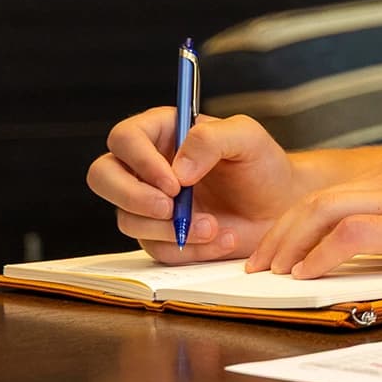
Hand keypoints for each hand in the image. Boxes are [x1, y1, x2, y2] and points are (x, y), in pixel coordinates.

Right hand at [87, 108, 300, 262]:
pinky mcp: (158, 236)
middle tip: (170, 208)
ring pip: (127, 219)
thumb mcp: (247, 139)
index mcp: (163, 132)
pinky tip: (221, 239)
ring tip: (214, 226)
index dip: (140, 160)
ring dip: (169, 228)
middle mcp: (146, 167)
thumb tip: (177, 170)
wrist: (278, 208)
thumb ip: (211, 139)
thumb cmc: (262, 166)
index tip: (174, 182)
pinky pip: (155, 249)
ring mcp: (148, 204)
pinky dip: (188, 249)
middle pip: (102, 176)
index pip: (125, 138)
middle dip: (132, 196)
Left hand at [245, 148, 381, 277]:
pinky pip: (346, 236)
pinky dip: (319, 254)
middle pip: (316, 199)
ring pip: (320, 212)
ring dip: (288, 243)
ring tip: (272, 270)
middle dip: (280, 232)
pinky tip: (307, 274)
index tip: (287, 241)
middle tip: (261, 260)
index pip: (338, 191)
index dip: (304, 218)